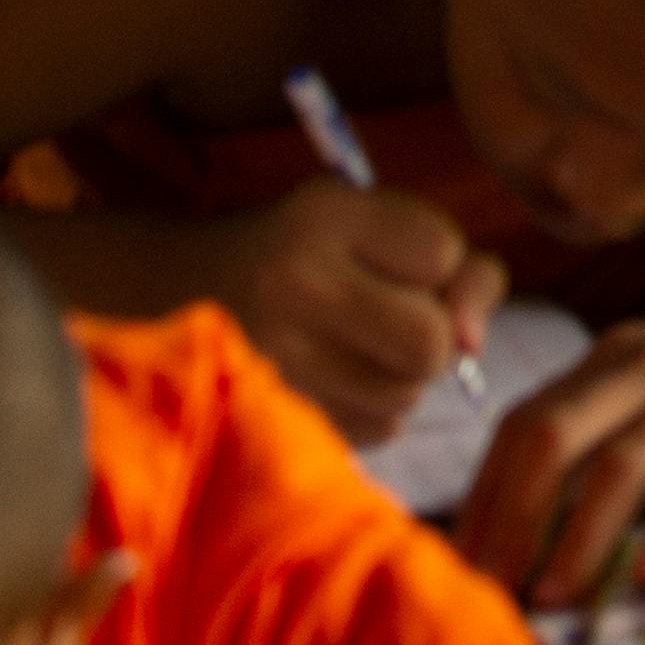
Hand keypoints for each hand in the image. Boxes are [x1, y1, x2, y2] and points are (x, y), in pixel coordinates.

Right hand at [196, 184, 500, 446]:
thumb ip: (456, 266)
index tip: (392, 257)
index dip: (436, 262)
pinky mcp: (271, 415)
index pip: (442, 252)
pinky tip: (333, 377)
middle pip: (430, 341)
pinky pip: (378, 428)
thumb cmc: (303, 252)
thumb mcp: (371, 223)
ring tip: (354, 344)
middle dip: (431, 335)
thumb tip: (473, 343)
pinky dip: (375, 407)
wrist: (171, 290)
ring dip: (402, 375)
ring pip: (407, 393)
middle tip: (394, 318)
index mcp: (322, 215)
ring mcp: (275, 358)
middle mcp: (293, 285)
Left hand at [463, 264, 644, 594]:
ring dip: (576, 535)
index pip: (520, 423)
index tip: (454, 564)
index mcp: (618, 356)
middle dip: (506, 519)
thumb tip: (549, 500)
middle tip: (483, 593)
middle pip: (548, 438)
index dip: (481, 495)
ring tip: (551, 596)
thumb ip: (618, 415)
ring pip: (620, 462)